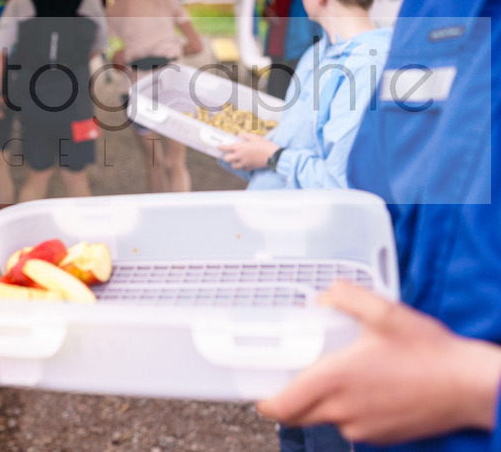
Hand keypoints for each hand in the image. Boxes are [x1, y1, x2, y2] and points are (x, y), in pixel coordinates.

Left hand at [219, 133, 278, 170]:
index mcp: (240, 147)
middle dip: (226, 157)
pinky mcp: (250, 167)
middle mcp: (240, 156)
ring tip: (236, 160)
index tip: (219, 147)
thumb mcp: (254, 137)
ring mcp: (245, 163)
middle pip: (227, 159)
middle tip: (229, 155)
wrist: (273, 155)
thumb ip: (245, 135)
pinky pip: (244, 169)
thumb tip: (239, 134)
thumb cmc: (264, 145)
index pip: (227, 148)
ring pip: (234, 166)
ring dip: (234, 163)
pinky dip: (243, 166)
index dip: (221, 147)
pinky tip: (246, 163)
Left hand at [257, 282, 500, 444]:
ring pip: (327, 420)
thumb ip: (347, 297)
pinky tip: (367, 390)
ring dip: (323, 404)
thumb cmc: (430, 352)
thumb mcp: (386, 312)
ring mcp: (363, 428)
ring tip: (338, 378)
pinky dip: (349, 412)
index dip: (266, 401)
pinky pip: (352, 427)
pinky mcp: (383, 438)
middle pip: (299, 416)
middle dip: (290, 400)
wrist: (472, 387)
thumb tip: (323, 295)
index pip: (283, 406)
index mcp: (335, 381)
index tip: (260, 391)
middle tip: (292, 378)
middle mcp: (343, 410)